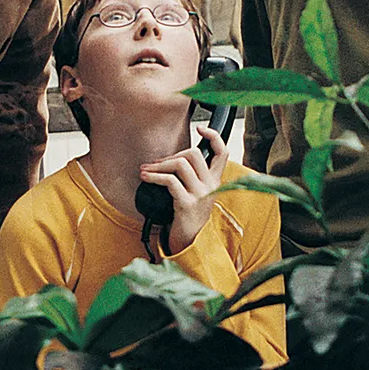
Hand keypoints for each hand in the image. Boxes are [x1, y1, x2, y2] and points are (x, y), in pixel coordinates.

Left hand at [140, 127, 228, 255]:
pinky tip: (146, 178)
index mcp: (215, 180)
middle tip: (155, 164)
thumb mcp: (198, 193)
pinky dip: (154, 177)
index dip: (213, 136)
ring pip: (180, 164)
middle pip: (193, 154)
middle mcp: (211, 185)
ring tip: (145, 170)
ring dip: (158, 165)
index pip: (223, 152)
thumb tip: (172, 158)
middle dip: (170, 155)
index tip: (200, 128)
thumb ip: (193, 176)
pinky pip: (170, 181)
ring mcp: (200, 194)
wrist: (190, 241)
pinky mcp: (187, 204)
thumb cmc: (188, 215)